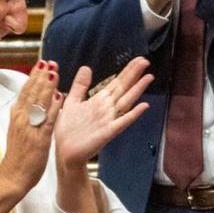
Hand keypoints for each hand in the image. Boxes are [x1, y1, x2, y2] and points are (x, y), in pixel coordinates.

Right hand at [0, 60, 62, 198]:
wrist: (13, 176)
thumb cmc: (19, 155)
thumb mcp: (20, 130)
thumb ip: (26, 116)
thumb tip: (33, 102)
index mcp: (17, 115)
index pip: (25, 91)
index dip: (34, 76)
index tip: (41, 63)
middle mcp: (21, 118)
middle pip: (31, 92)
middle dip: (40, 75)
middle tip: (49, 61)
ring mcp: (29, 128)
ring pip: (38, 102)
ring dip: (46, 85)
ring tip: (54, 71)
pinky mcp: (38, 139)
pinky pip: (47, 120)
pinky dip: (52, 108)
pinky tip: (59, 97)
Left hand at [54, 57, 152, 171]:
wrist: (64, 152)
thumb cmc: (68, 130)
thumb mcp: (72, 102)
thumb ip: (80, 86)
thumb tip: (87, 67)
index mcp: (99, 101)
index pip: (116, 83)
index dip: (127, 71)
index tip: (138, 60)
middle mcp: (107, 109)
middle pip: (123, 88)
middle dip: (134, 75)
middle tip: (146, 61)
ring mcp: (109, 120)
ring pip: (126, 101)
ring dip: (137, 90)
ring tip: (149, 78)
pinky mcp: (108, 132)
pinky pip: (122, 121)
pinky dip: (133, 114)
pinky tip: (144, 106)